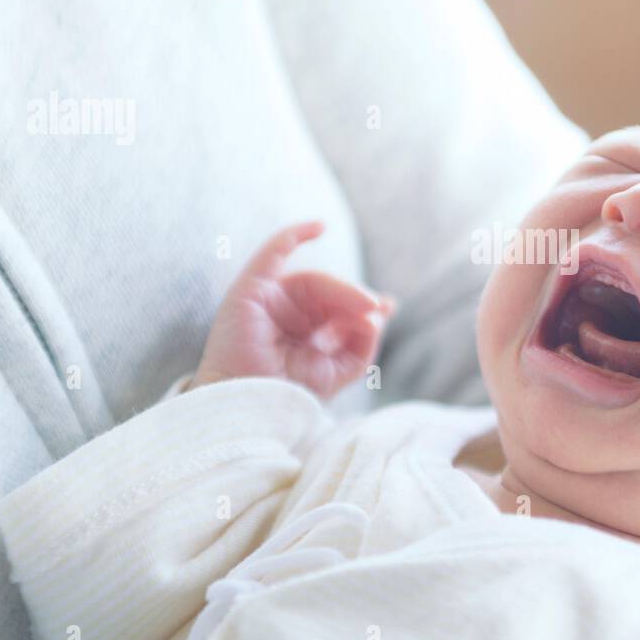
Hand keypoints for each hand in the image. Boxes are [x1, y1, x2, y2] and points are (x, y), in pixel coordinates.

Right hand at [191, 222, 394, 398]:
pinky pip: (272, 253)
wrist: (252, 411)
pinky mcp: (251, 291)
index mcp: (305, 333)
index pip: (340, 310)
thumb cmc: (289, 397)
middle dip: (357, 302)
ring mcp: (269, 301)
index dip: (366, 307)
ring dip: (344, 290)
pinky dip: (295, 235)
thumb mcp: (338, 371)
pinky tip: (321, 227)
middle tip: (378, 311)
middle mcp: (287, 314)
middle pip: (331, 295)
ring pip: (315, 281)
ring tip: (366, 305)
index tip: (388, 308)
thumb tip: (379, 312)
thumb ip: (361, 343)